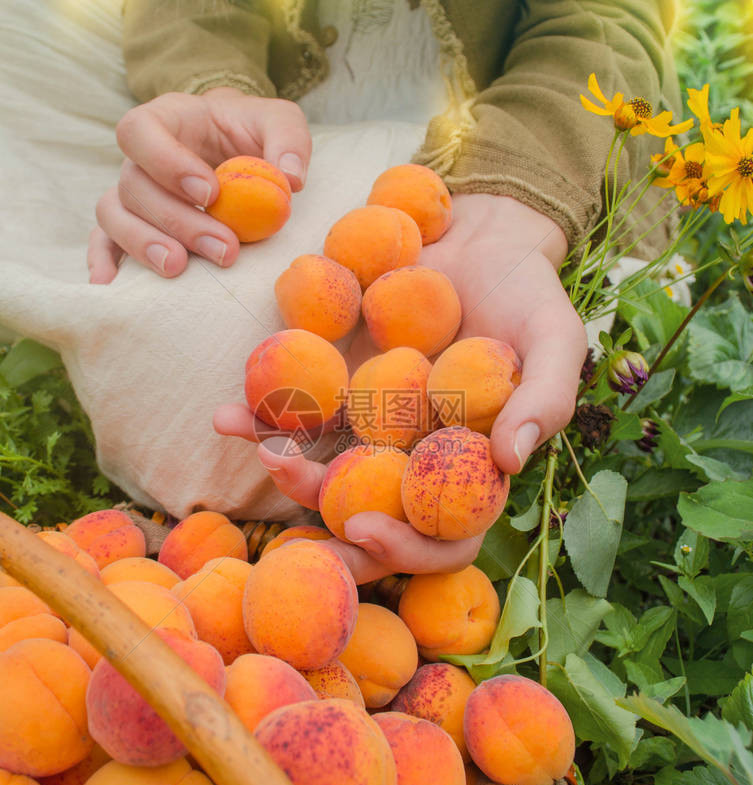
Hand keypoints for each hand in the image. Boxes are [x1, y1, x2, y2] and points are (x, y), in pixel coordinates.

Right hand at [87, 88, 311, 282]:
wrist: (238, 146)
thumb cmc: (252, 131)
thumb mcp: (279, 120)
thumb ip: (288, 140)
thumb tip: (289, 180)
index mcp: (168, 118)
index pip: (140, 131)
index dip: (166, 163)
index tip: (211, 193)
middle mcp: (140, 156)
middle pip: (133, 184)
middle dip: (178, 221)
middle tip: (225, 249)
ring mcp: (131, 191)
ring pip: (113, 215)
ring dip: (144, 244)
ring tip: (179, 267)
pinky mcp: (133, 222)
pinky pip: (102, 240)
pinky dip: (104, 261)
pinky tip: (112, 285)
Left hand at [214, 193, 585, 581]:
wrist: (483, 235)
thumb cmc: (528, 292)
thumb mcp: (555, 339)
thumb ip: (545, 399)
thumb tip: (511, 461)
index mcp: (469, 470)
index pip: (442, 539)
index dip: (405, 549)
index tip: (366, 530)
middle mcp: (416, 459)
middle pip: (369, 516)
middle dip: (323, 519)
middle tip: (292, 492)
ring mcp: (373, 426)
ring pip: (323, 471)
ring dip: (282, 471)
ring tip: (256, 444)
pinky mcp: (339, 385)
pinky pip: (299, 413)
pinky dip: (262, 417)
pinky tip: (229, 415)